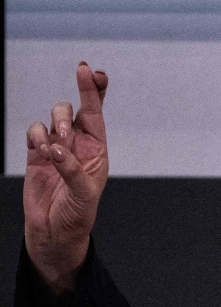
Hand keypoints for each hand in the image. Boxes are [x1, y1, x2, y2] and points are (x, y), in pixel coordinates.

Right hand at [24, 62, 109, 291]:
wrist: (55, 232)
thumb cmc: (78, 215)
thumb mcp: (84, 194)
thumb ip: (72, 169)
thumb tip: (56, 148)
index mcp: (97, 150)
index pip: (96, 113)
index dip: (94, 90)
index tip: (90, 71)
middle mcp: (77, 145)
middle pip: (72, 109)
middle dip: (67, 111)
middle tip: (65, 132)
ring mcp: (56, 148)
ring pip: (52, 118)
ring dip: (51, 126)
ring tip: (53, 149)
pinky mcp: (35, 155)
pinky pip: (34, 132)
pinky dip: (35, 136)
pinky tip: (40, 152)